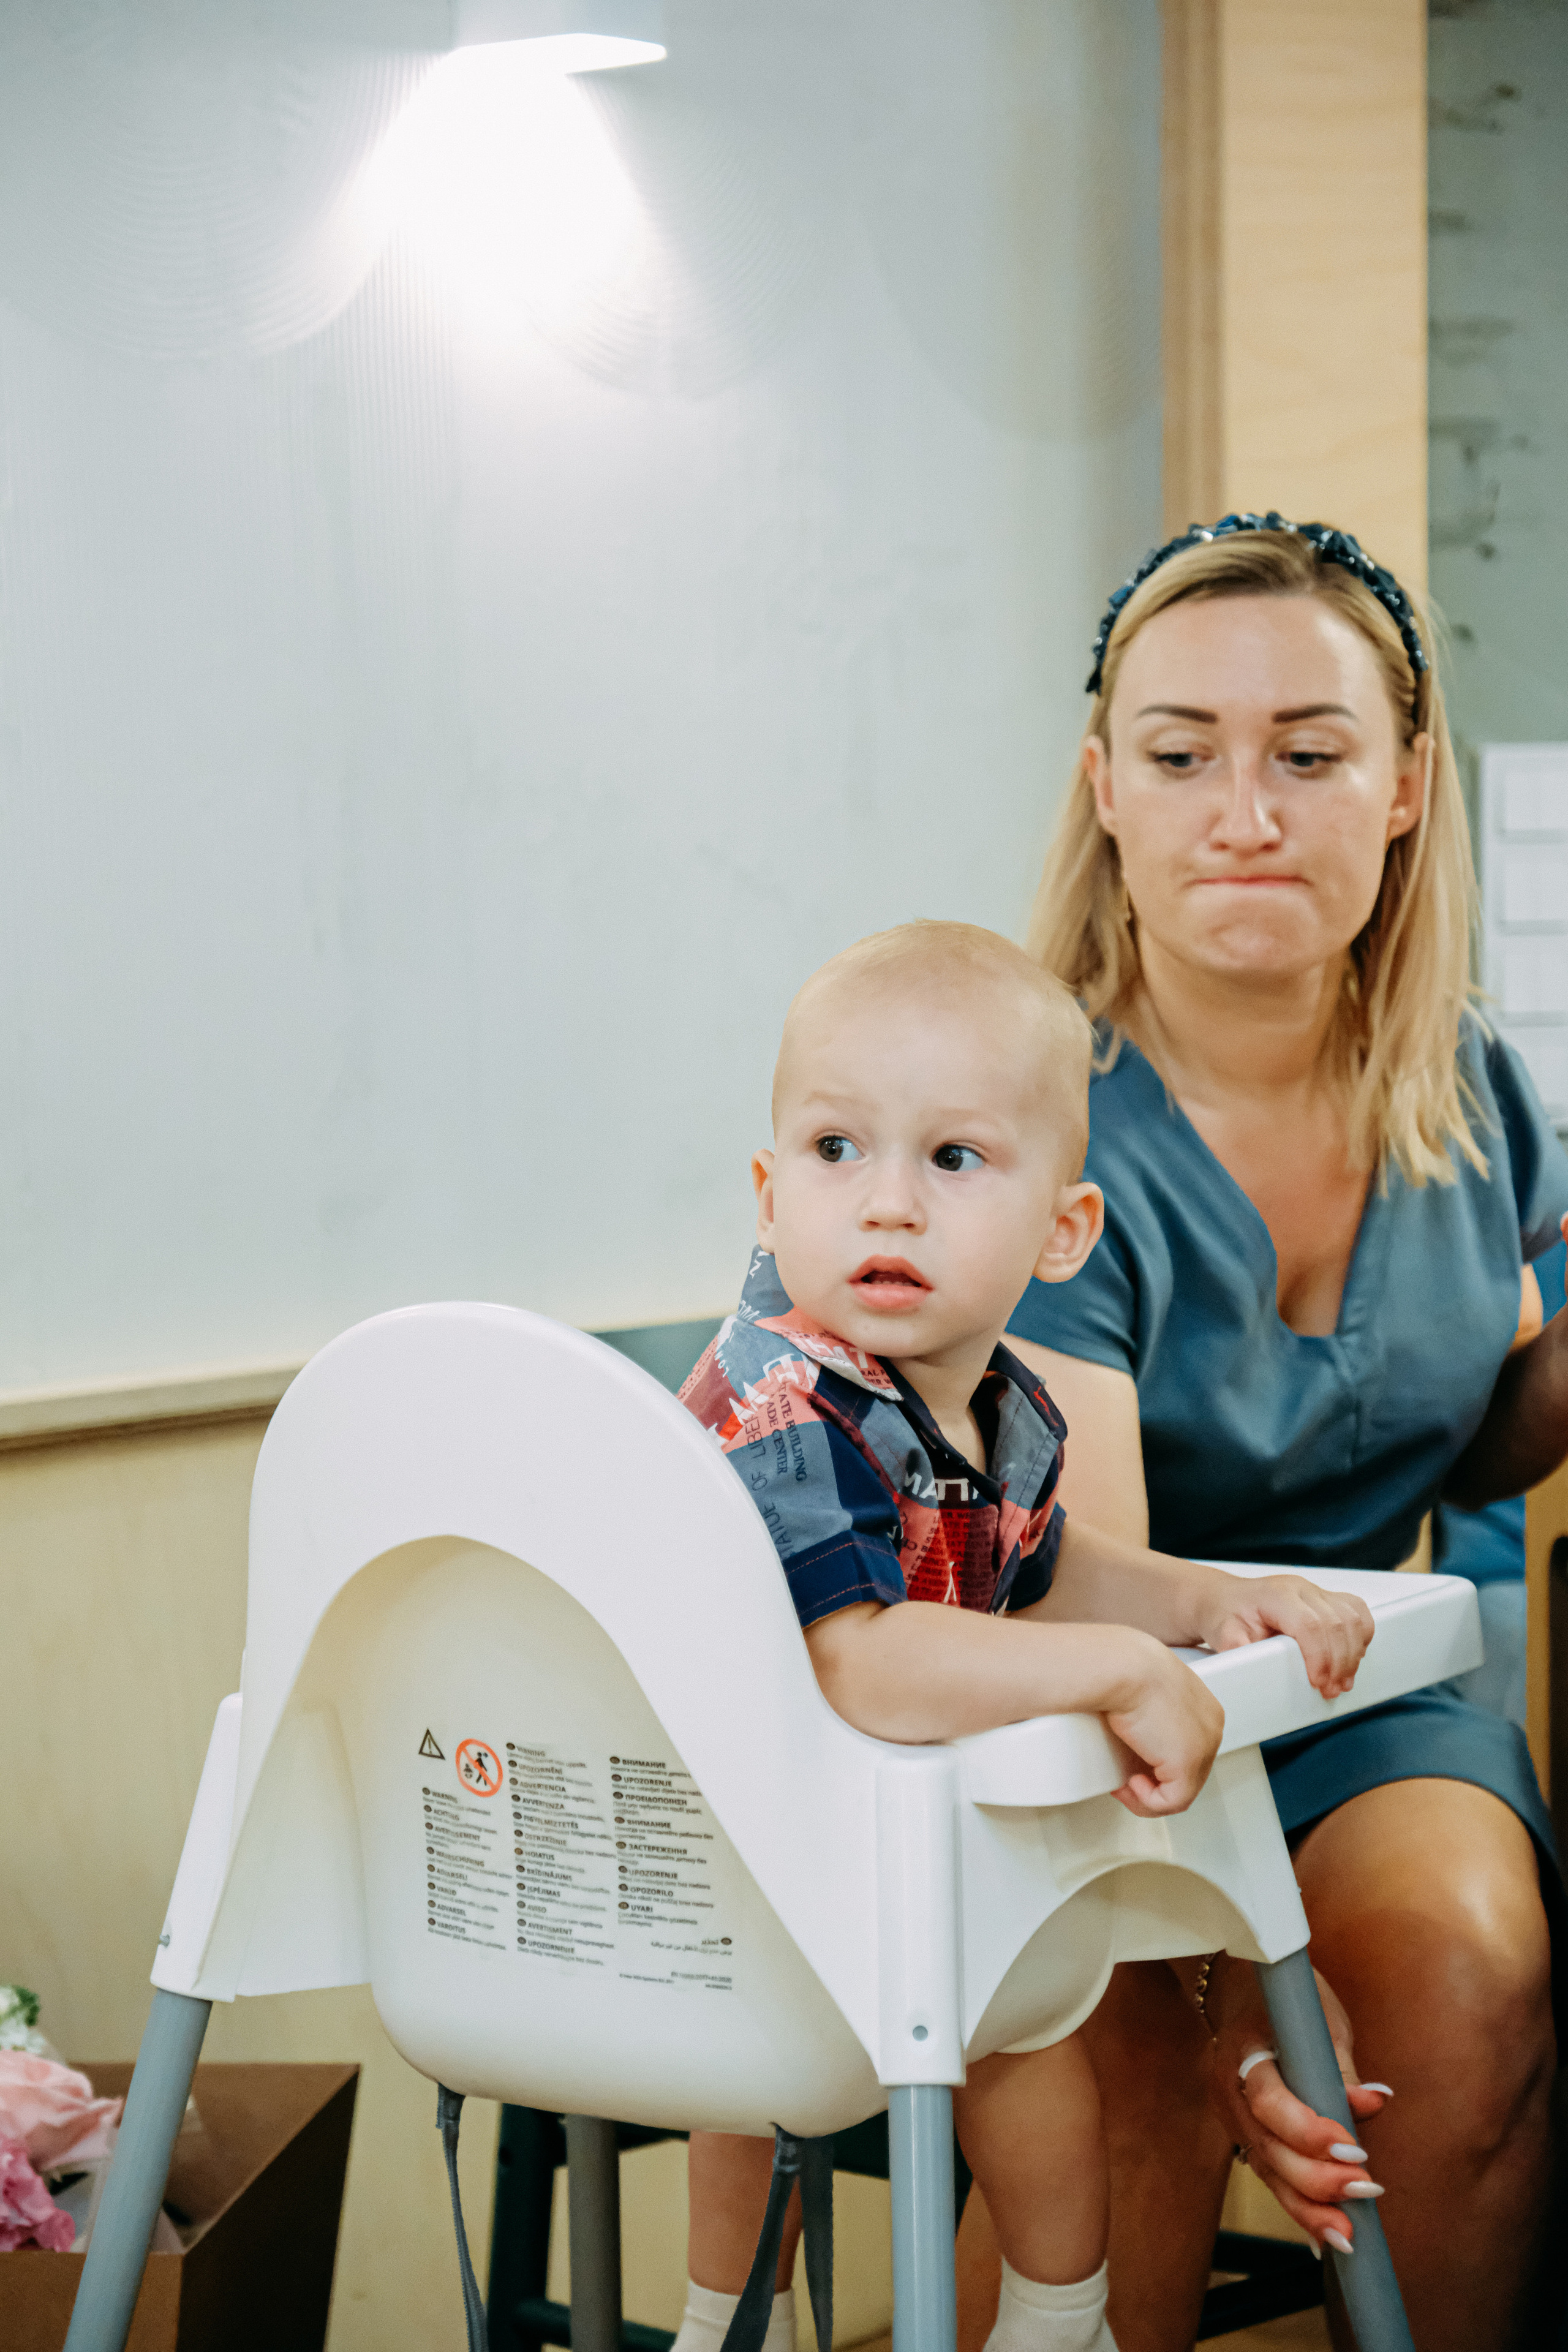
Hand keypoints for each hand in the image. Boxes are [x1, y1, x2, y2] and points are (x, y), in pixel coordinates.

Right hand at [1105, 1642, 1223, 1817]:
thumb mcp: (1144, 1692)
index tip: (1133, 1762)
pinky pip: (1170, 1802)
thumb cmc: (1124, 1668)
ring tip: (1125, 1785)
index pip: (1188, 1749)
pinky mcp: (1187, 1765)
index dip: (1158, 1764)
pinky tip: (1128, 1784)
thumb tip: (1135, 1743)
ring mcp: (1203, 1747)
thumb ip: (1151, 1717)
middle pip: (1186, 1772)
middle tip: (1125, 1777)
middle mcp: (1211, 1727)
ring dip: (1148, 1796)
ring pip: (1179, 1792)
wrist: (1122, 1666)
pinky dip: (1145, 1801)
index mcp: (1204, 1708)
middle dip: (1154, 1782)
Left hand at [1198, 1573, 1373, 1700]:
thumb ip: (1236, 1647)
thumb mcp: (1223, 1633)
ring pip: (1352, 1617)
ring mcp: (1316, 1591)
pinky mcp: (1327, 1598)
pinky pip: (1357, 1611)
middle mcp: (1299, 1588)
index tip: (1318, 1683)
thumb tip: (1251, 1665)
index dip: (1319, 1656)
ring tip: (1342, 1681)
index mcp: (1275, 1595)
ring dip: (1353, 1653)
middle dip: (1339, 1663)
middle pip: (1336, 1623)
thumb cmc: (1226, 1616)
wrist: (1225, 1600)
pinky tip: (1352, 1658)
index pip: (1309, 1624)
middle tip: (1331, 1690)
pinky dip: (1361, 1636)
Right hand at [1206, 1957, 1392, 2248]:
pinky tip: (1324, 2236)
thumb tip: (1373, 2104)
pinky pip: (1271, 2176)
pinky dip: (1299, 2205)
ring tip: (1348, 2235)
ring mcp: (1231, 2118)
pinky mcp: (1244, 2136)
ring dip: (1309, 2206)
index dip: (1309, 2131)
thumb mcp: (1320, 2021)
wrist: (1243, 1989)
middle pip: (1267, 2147)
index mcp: (1242, 2052)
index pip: (1268, 2101)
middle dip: (1316, 2178)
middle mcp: (1228, 2090)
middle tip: (1365, 2191)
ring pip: (1267, 2171)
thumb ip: (1342, 2069)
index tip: (1354, 2150)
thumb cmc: (1289, 2002)